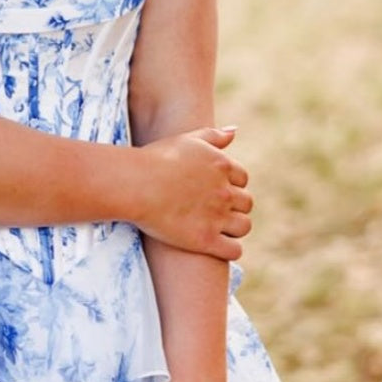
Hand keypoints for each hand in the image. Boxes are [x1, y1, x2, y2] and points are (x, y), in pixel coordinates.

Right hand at [136, 127, 251, 259]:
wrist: (135, 184)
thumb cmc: (156, 159)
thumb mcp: (187, 139)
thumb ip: (213, 135)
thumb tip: (234, 131)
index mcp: (222, 166)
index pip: (242, 179)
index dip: (230, 185)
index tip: (214, 190)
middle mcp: (225, 191)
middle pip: (246, 203)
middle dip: (234, 206)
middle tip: (214, 210)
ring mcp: (217, 217)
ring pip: (244, 227)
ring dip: (234, 228)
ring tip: (217, 228)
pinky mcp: (206, 240)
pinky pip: (234, 250)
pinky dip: (230, 249)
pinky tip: (215, 245)